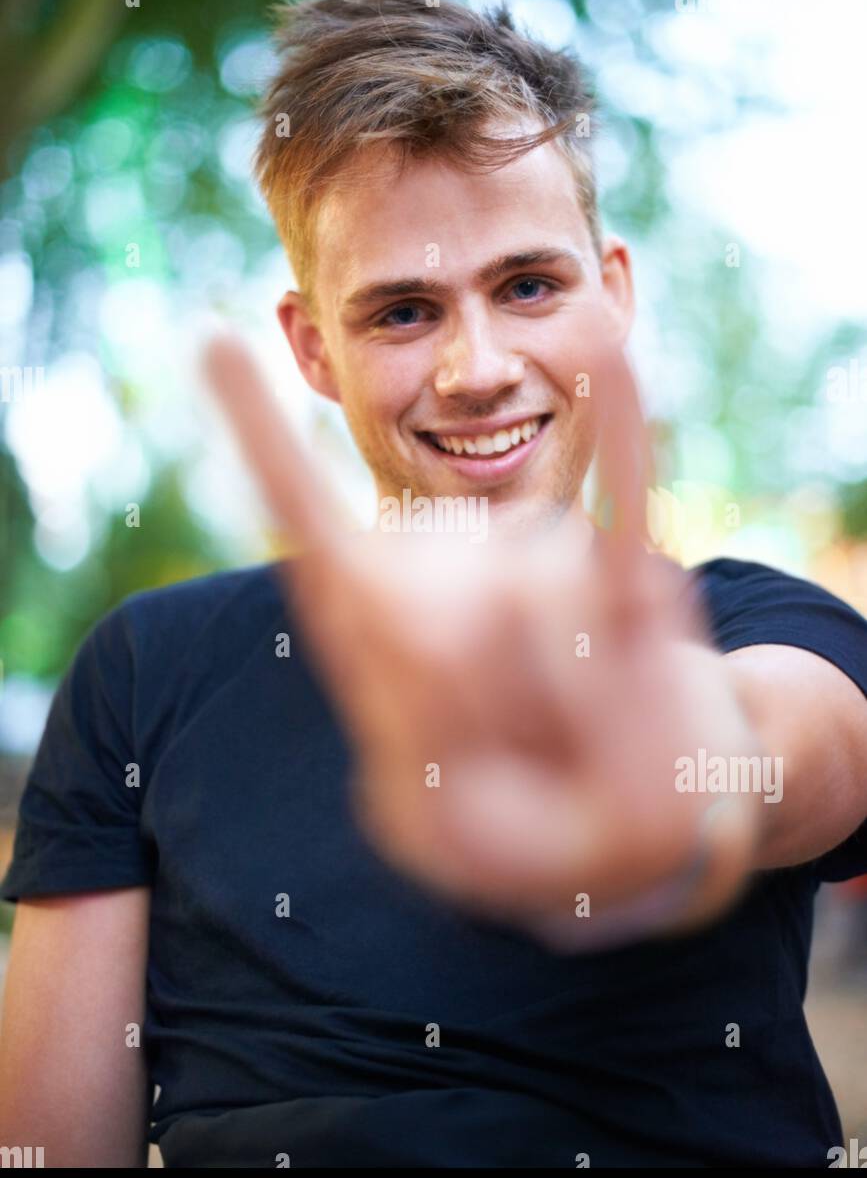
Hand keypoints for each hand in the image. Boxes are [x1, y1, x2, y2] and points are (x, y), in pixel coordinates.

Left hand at [203, 335, 759, 936]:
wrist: (616, 835)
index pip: (306, 519)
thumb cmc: (508, 829)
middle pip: (430, 608)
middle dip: (466, 714)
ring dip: (554, 708)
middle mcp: (450, 572)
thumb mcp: (437, 823)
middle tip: (503, 765)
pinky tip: (609, 360)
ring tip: (565, 736)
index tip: (210, 342)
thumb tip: (497, 607)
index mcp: (376, 625)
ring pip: (528, 603)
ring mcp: (538, 569)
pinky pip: (624, 504)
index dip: (259, 433)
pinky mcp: (625, 587)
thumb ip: (432, 734)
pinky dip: (619, 437)